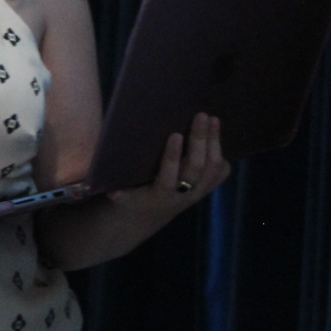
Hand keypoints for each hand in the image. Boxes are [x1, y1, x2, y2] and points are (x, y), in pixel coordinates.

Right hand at [102, 113, 231, 223]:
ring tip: (212, 119)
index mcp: (160, 194)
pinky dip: (221, 153)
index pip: (169, 176)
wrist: (148, 216)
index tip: (174, 134)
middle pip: (196, 168)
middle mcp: (182, 195)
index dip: (172, 156)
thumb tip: (109, 183)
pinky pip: (220, 173)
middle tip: (201, 115)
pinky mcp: (206, 188)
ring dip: (214, 142)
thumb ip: (117, 191)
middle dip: (200, 140)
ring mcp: (198, 192)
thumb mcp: (121, 197)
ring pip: (212, 168)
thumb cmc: (132, 197)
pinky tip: (216, 134)